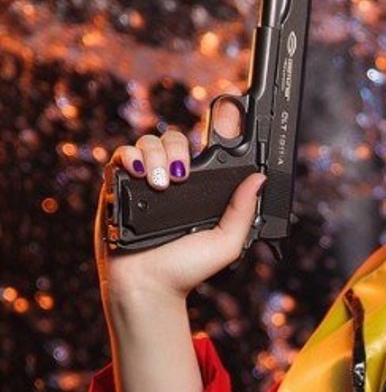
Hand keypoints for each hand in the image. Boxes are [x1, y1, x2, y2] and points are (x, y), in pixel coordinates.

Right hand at [95, 99, 264, 305]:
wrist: (148, 285)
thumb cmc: (187, 269)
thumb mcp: (226, 243)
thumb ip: (243, 212)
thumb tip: (259, 178)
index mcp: (202, 188)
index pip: (212, 148)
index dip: (222, 124)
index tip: (231, 106)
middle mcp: (175, 179)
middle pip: (177, 138)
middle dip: (180, 151)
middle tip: (181, 176)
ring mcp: (147, 178)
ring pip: (150, 142)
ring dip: (157, 157)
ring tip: (160, 184)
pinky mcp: (121, 183)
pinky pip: (124, 153)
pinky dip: (131, 156)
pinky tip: (140, 173)